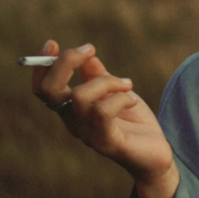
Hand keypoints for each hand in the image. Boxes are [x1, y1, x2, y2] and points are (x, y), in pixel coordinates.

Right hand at [31, 40, 176, 194]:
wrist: (156, 154)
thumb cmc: (134, 123)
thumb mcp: (116, 92)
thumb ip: (99, 76)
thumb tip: (87, 56)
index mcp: (72, 110)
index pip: (42, 89)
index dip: (42, 65)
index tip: (53, 44)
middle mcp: (74, 123)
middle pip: (50, 90)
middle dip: (66, 62)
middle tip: (90, 50)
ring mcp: (88, 135)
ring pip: (81, 96)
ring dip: (107, 81)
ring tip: (127, 84)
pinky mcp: (106, 142)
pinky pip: (103, 112)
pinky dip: (120, 97)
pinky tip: (133, 100)